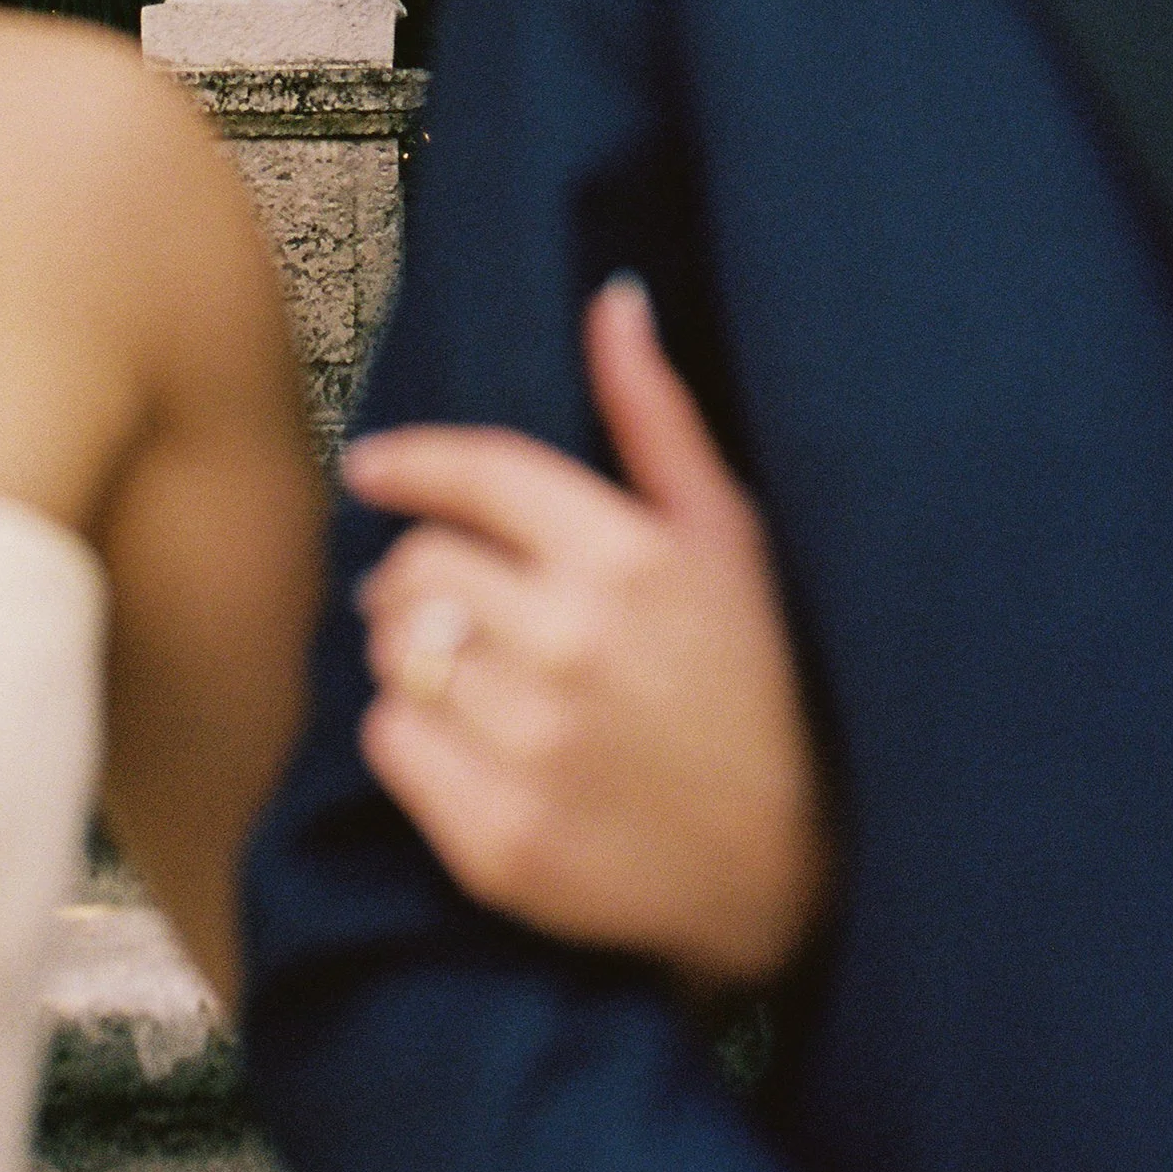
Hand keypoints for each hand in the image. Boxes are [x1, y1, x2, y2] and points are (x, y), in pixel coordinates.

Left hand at [345, 282, 833, 988]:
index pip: (475, 476)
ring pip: (395, 651)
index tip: (373, 467)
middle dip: (420, 572)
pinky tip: (468, 740)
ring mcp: (534, 747)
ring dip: (412, 649)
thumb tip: (615, 299)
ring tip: (463, 665)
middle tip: (451, 596)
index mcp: (629, 558)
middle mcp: (575, 645)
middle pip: (419, 565)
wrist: (799, 872)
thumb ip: (656, 416)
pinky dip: (410, 733)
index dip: (410, 463)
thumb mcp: (732, 538)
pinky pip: (392, 743)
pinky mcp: (501, 840)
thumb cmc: (766, 682)